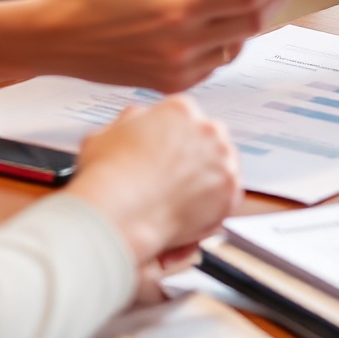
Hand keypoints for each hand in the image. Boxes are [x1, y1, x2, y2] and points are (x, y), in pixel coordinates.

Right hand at [32, 0, 305, 90]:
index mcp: (175, 10)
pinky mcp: (168, 84)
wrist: (52, 38)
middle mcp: (180, 46)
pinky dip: (228, 40)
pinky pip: (214, 63)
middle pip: (250, 24)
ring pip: (236, 46)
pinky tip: (231, 20)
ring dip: (255, 20)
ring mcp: (175, 70)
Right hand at [68, 94, 240, 278]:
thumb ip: (130, 122)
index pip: (185, 121)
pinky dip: (208, 217)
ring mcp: (223, 160)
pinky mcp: (230, 193)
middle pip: (207, 144)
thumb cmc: (109, 174)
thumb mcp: (107, 131)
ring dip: (202, 189)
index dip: (173, 144)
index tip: (166, 161)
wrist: (120, 210)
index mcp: (180, 109)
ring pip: (218, 173)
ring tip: (173, 209)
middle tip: (170, 186)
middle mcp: (208, 129)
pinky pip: (225, 204)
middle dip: (192, 164)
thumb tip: (136, 119)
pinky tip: (182, 227)